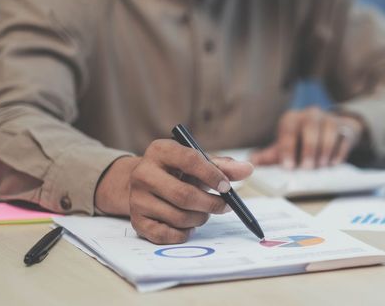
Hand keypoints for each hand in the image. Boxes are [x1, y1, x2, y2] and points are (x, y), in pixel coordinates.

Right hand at [95, 139, 253, 243]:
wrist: (144, 184)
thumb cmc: (177, 171)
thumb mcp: (198, 162)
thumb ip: (223, 166)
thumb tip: (248, 169)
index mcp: (160, 150)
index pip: (190, 160)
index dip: (213, 175)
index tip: (228, 187)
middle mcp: (143, 173)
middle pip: (184, 195)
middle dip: (211, 204)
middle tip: (226, 206)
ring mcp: (136, 199)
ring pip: (179, 217)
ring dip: (200, 218)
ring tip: (203, 212)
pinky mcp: (136, 221)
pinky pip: (168, 235)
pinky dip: (184, 233)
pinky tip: (188, 224)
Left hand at [250, 106, 364, 168]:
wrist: (330, 130)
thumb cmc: (302, 141)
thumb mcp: (286, 146)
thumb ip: (270, 155)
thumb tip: (252, 162)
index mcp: (292, 118)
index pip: (288, 129)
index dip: (287, 148)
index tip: (288, 166)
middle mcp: (310, 114)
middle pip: (310, 128)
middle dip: (308, 149)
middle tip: (306, 168)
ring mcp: (329, 119)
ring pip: (328, 131)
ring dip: (324, 150)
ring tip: (321, 166)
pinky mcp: (344, 127)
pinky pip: (343, 137)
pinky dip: (339, 151)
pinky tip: (334, 163)